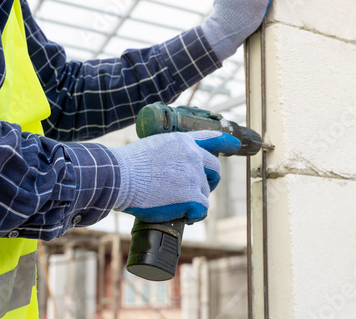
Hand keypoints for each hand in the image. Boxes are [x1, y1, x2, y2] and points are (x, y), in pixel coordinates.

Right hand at [112, 130, 240, 222]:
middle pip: (215, 168)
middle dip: (210, 180)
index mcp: (182, 141)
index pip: (210, 137)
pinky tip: (185, 217)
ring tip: (177, 205)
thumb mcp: (152, 147)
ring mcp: (193, 175)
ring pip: (205, 191)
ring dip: (195, 200)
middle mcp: (193, 155)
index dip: (225, 141)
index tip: (235, 144)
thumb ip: (169, 153)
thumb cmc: (127, 165)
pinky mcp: (191, 196)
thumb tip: (172, 168)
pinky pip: (202, 209)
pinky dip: (195, 215)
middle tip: (197, 191)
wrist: (119, 177)